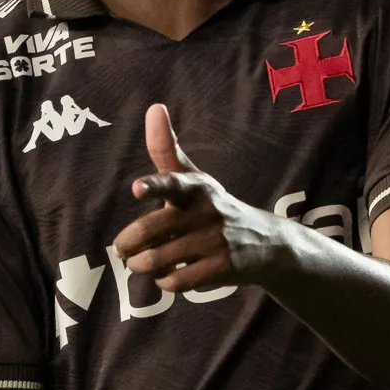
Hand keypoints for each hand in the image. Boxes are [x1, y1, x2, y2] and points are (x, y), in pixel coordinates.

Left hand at [113, 105, 288, 295]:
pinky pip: (175, 281)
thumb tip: (154, 107)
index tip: (138, 188)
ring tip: (142, 264)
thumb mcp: (195, 178)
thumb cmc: (214, 207)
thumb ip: (167, 150)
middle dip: (127, 245)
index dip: (154, 186)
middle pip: (150, 231)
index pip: (173, 183)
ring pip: (157, 260)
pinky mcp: (220, 268)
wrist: (266, 244)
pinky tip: (168, 276)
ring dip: (142, 266)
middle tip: (123, 251)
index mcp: (195, 187)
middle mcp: (206, 212)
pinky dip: (164, 282)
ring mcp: (214, 241)